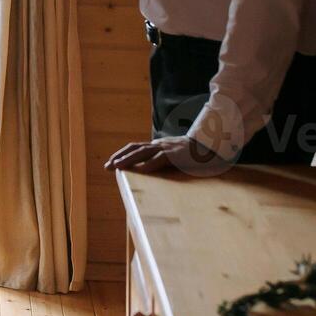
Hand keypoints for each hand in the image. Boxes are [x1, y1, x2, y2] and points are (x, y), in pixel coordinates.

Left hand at [105, 135, 225, 174]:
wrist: (207, 146)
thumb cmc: (189, 153)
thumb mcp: (171, 154)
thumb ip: (159, 158)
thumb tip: (146, 168)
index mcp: (156, 145)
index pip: (135, 147)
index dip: (122, 153)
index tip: (111, 162)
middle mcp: (158, 145)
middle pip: (134, 148)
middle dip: (120, 157)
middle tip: (107, 166)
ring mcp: (166, 149)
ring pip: (143, 152)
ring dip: (129, 159)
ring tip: (118, 166)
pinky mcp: (175, 155)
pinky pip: (160, 160)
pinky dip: (149, 165)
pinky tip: (140, 170)